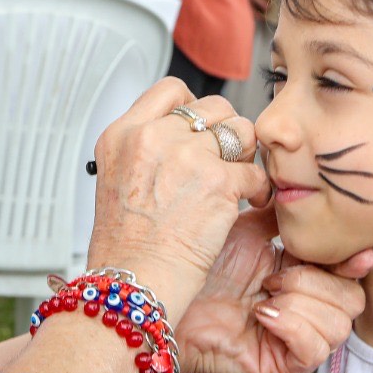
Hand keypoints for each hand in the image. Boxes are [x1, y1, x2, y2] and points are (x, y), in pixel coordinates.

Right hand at [86, 79, 270, 318]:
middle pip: (211, 107)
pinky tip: (248, 203)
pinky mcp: (218, 182)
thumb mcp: (115, 182)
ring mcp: (186, 156)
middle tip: (226, 158)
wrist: (133, 282)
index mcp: (123, 134)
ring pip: (240, 131)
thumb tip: (178, 137)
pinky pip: (254, 172)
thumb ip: (144, 151)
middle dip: (225, 132)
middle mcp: (152, 137)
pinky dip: (258, 190)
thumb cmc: (125, 247)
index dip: (193, 106)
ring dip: (245, 154)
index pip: (170, 90)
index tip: (200, 128)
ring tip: (238, 178)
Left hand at [177, 206, 372, 372]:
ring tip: (265, 294)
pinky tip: (262, 315)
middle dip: (318, 281)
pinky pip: (313, 351)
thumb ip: (283, 216)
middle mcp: (302, 308)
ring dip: (303, 303)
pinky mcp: (279, 364)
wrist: (162, 297)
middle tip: (276, 276)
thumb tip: (311, 196)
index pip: (347, 272)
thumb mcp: (246, 229)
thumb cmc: (196, 262)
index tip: (359, 254)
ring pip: (339, 326)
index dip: (353, 262)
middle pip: (352, 301)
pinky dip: (292, 327)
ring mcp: (293, 338)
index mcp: (300, 273)